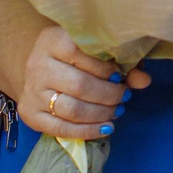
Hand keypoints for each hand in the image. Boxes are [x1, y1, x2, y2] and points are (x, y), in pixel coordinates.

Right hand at [16, 25, 149, 141]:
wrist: (41, 69)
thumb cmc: (77, 57)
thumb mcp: (97, 50)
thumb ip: (122, 62)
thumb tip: (143, 80)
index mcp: (52, 40)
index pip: (80, 52)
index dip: (106, 67)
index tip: (120, 75)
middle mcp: (37, 64)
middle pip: (79, 85)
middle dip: (109, 95)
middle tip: (124, 96)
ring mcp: (31, 91)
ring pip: (72, 109)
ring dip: (101, 114)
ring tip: (117, 111)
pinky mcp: (29, 113)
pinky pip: (60, 129)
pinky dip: (88, 131)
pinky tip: (105, 128)